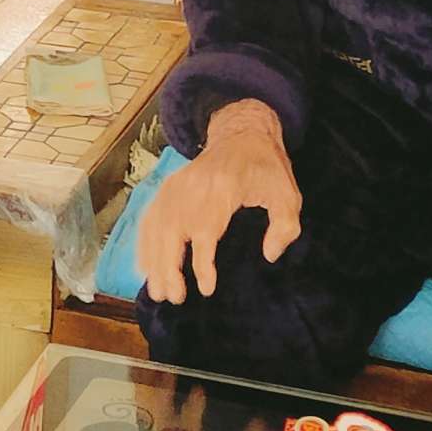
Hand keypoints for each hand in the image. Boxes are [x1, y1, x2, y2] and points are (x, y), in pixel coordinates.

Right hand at [138, 99, 301, 303]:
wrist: (242, 133)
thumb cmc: (266, 167)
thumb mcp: (287, 194)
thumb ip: (284, 227)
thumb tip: (269, 255)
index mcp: (222, 187)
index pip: (205, 229)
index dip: (202, 263)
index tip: (205, 288)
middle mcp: (192, 186)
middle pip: (172, 231)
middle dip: (168, 267)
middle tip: (173, 297)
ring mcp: (176, 185)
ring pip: (156, 227)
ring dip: (153, 260)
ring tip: (157, 290)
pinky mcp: (168, 187)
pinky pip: (149, 218)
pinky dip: (144, 243)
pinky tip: (144, 266)